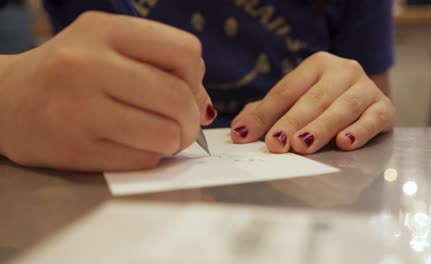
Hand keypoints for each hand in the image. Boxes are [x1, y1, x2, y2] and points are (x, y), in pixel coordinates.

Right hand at [0, 11, 214, 170]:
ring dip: (174, 141)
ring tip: (161, 136)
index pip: (186, 52)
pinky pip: (141, 160)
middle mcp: (87, 64)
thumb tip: (205, 106)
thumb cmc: (69, 72)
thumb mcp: (110, 47)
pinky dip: (149, 156)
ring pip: (165, 134)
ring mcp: (77, 109)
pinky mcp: (73, 150)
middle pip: (178, 98)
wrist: (5, 101)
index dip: (195, 77)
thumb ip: (161, 66)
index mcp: (104, 30)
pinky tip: (132, 145)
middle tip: (183, 125)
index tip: (183, 88)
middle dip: (192, 119)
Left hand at [230, 52, 394, 153]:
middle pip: (314, 99)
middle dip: (292, 122)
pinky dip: (360, 131)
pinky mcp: (385, 108)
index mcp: (316, 65)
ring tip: (303, 144)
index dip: (264, 114)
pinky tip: (345, 142)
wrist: (366, 99)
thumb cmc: (324, 102)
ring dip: (321, 127)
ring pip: (343, 107)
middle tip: (276, 143)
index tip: (245, 135)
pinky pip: (374, 119)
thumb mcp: (295, 101)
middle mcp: (343, 71)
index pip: (285, 91)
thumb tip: (240, 129)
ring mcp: (366, 88)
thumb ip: (267, 112)